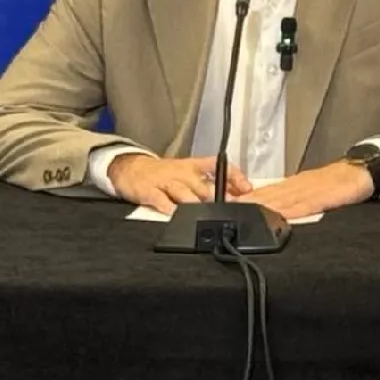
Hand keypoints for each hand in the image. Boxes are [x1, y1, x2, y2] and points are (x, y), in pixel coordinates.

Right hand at [110, 154, 250, 214]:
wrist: (131, 168)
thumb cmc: (163, 173)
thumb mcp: (186, 172)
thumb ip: (208, 183)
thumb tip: (236, 195)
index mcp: (193, 166)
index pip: (219, 165)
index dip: (234, 176)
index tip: (248, 188)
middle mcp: (182, 173)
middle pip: (203, 185)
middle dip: (218, 197)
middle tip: (230, 207)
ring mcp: (166, 182)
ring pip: (183, 191)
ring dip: (195, 202)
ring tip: (204, 212)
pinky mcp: (149, 191)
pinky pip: (160, 199)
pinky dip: (167, 207)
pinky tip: (173, 213)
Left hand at [233, 160, 374, 220]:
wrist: (362, 171)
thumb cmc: (340, 182)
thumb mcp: (315, 188)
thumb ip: (297, 198)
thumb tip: (279, 210)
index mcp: (295, 184)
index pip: (267, 191)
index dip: (247, 197)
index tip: (229, 203)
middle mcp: (298, 186)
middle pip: (269, 195)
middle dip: (248, 202)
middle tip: (229, 208)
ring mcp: (310, 191)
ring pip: (281, 199)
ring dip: (262, 206)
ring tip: (244, 211)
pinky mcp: (323, 198)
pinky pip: (303, 206)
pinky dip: (289, 211)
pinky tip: (277, 216)